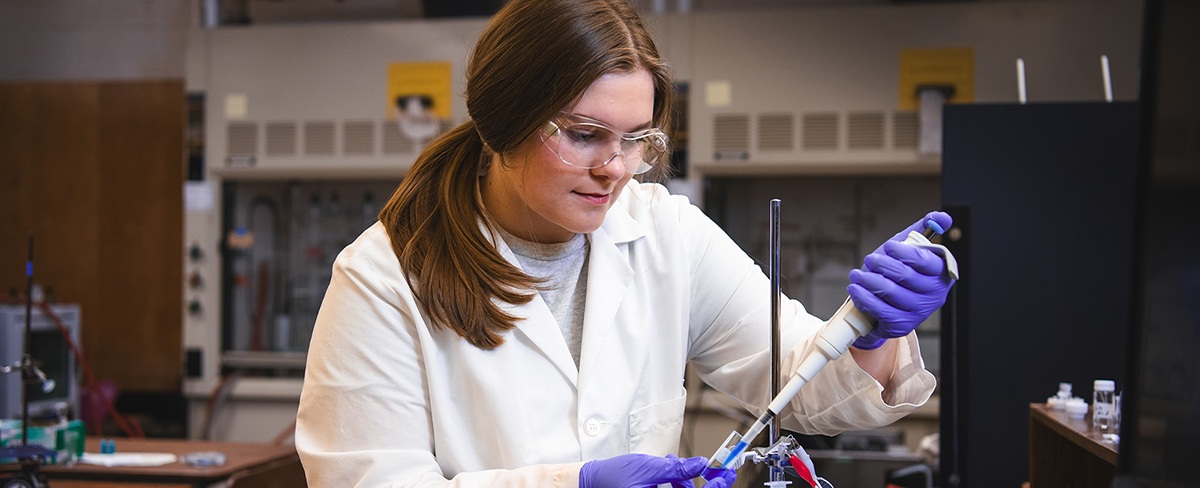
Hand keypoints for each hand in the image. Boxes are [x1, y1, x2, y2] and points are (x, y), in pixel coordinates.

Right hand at [579, 453, 734, 487]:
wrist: (594, 480)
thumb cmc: (615, 476)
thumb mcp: (649, 467)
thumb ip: (677, 468)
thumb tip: (701, 464)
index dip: (717, 486)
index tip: (726, 473)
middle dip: (694, 481)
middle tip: (700, 465)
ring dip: (682, 480)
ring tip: (668, 466)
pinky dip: (673, 483)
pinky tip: (665, 473)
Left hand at [849, 211, 954, 349]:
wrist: (881, 305)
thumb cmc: (896, 273)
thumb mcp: (909, 249)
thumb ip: (923, 231)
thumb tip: (943, 216)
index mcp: (941, 273)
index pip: (927, 261)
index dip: (906, 253)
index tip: (889, 246)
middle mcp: (935, 295)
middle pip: (907, 276)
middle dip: (883, 265)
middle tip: (870, 259)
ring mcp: (919, 312)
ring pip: (892, 293)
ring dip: (870, 280)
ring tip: (857, 274)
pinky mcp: (901, 325)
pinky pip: (881, 310)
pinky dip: (864, 297)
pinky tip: (856, 288)